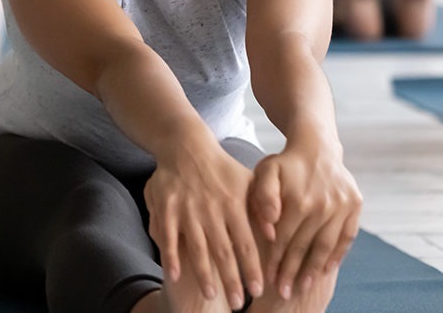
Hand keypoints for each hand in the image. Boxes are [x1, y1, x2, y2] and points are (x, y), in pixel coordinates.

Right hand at [146, 143, 263, 309]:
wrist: (186, 146)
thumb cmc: (222, 169)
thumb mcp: (249, 183)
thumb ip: (262, 209)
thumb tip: (276, 236)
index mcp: (234, 205)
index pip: (246, 243)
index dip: (253, 268)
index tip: (259, 289)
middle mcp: (211, 209)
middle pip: (224, 251)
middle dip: (232, 279)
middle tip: (239, 303)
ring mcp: (187, 209)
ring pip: (197, 247)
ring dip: (205, 273)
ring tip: (213, 295)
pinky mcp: (166, 207)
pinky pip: (168, 236)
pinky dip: (172, 256)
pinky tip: (176, 275)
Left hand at [250, 140, 361, 299]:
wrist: (317, 146)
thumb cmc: (285, 163)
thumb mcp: (266, 171)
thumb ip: (263, 196)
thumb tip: (270, 224)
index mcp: (298, 200)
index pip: (284, 239)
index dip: (275, 260)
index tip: (267, 279)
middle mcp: (322, 205)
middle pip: (304, 246)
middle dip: (292, 271)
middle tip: (284, 292)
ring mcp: (342, 207)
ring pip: (326, 245)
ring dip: (315, 269)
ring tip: (304, 286)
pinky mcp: (355, 206)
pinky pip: (347, 237)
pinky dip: (338, 254)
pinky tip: (327, 269)